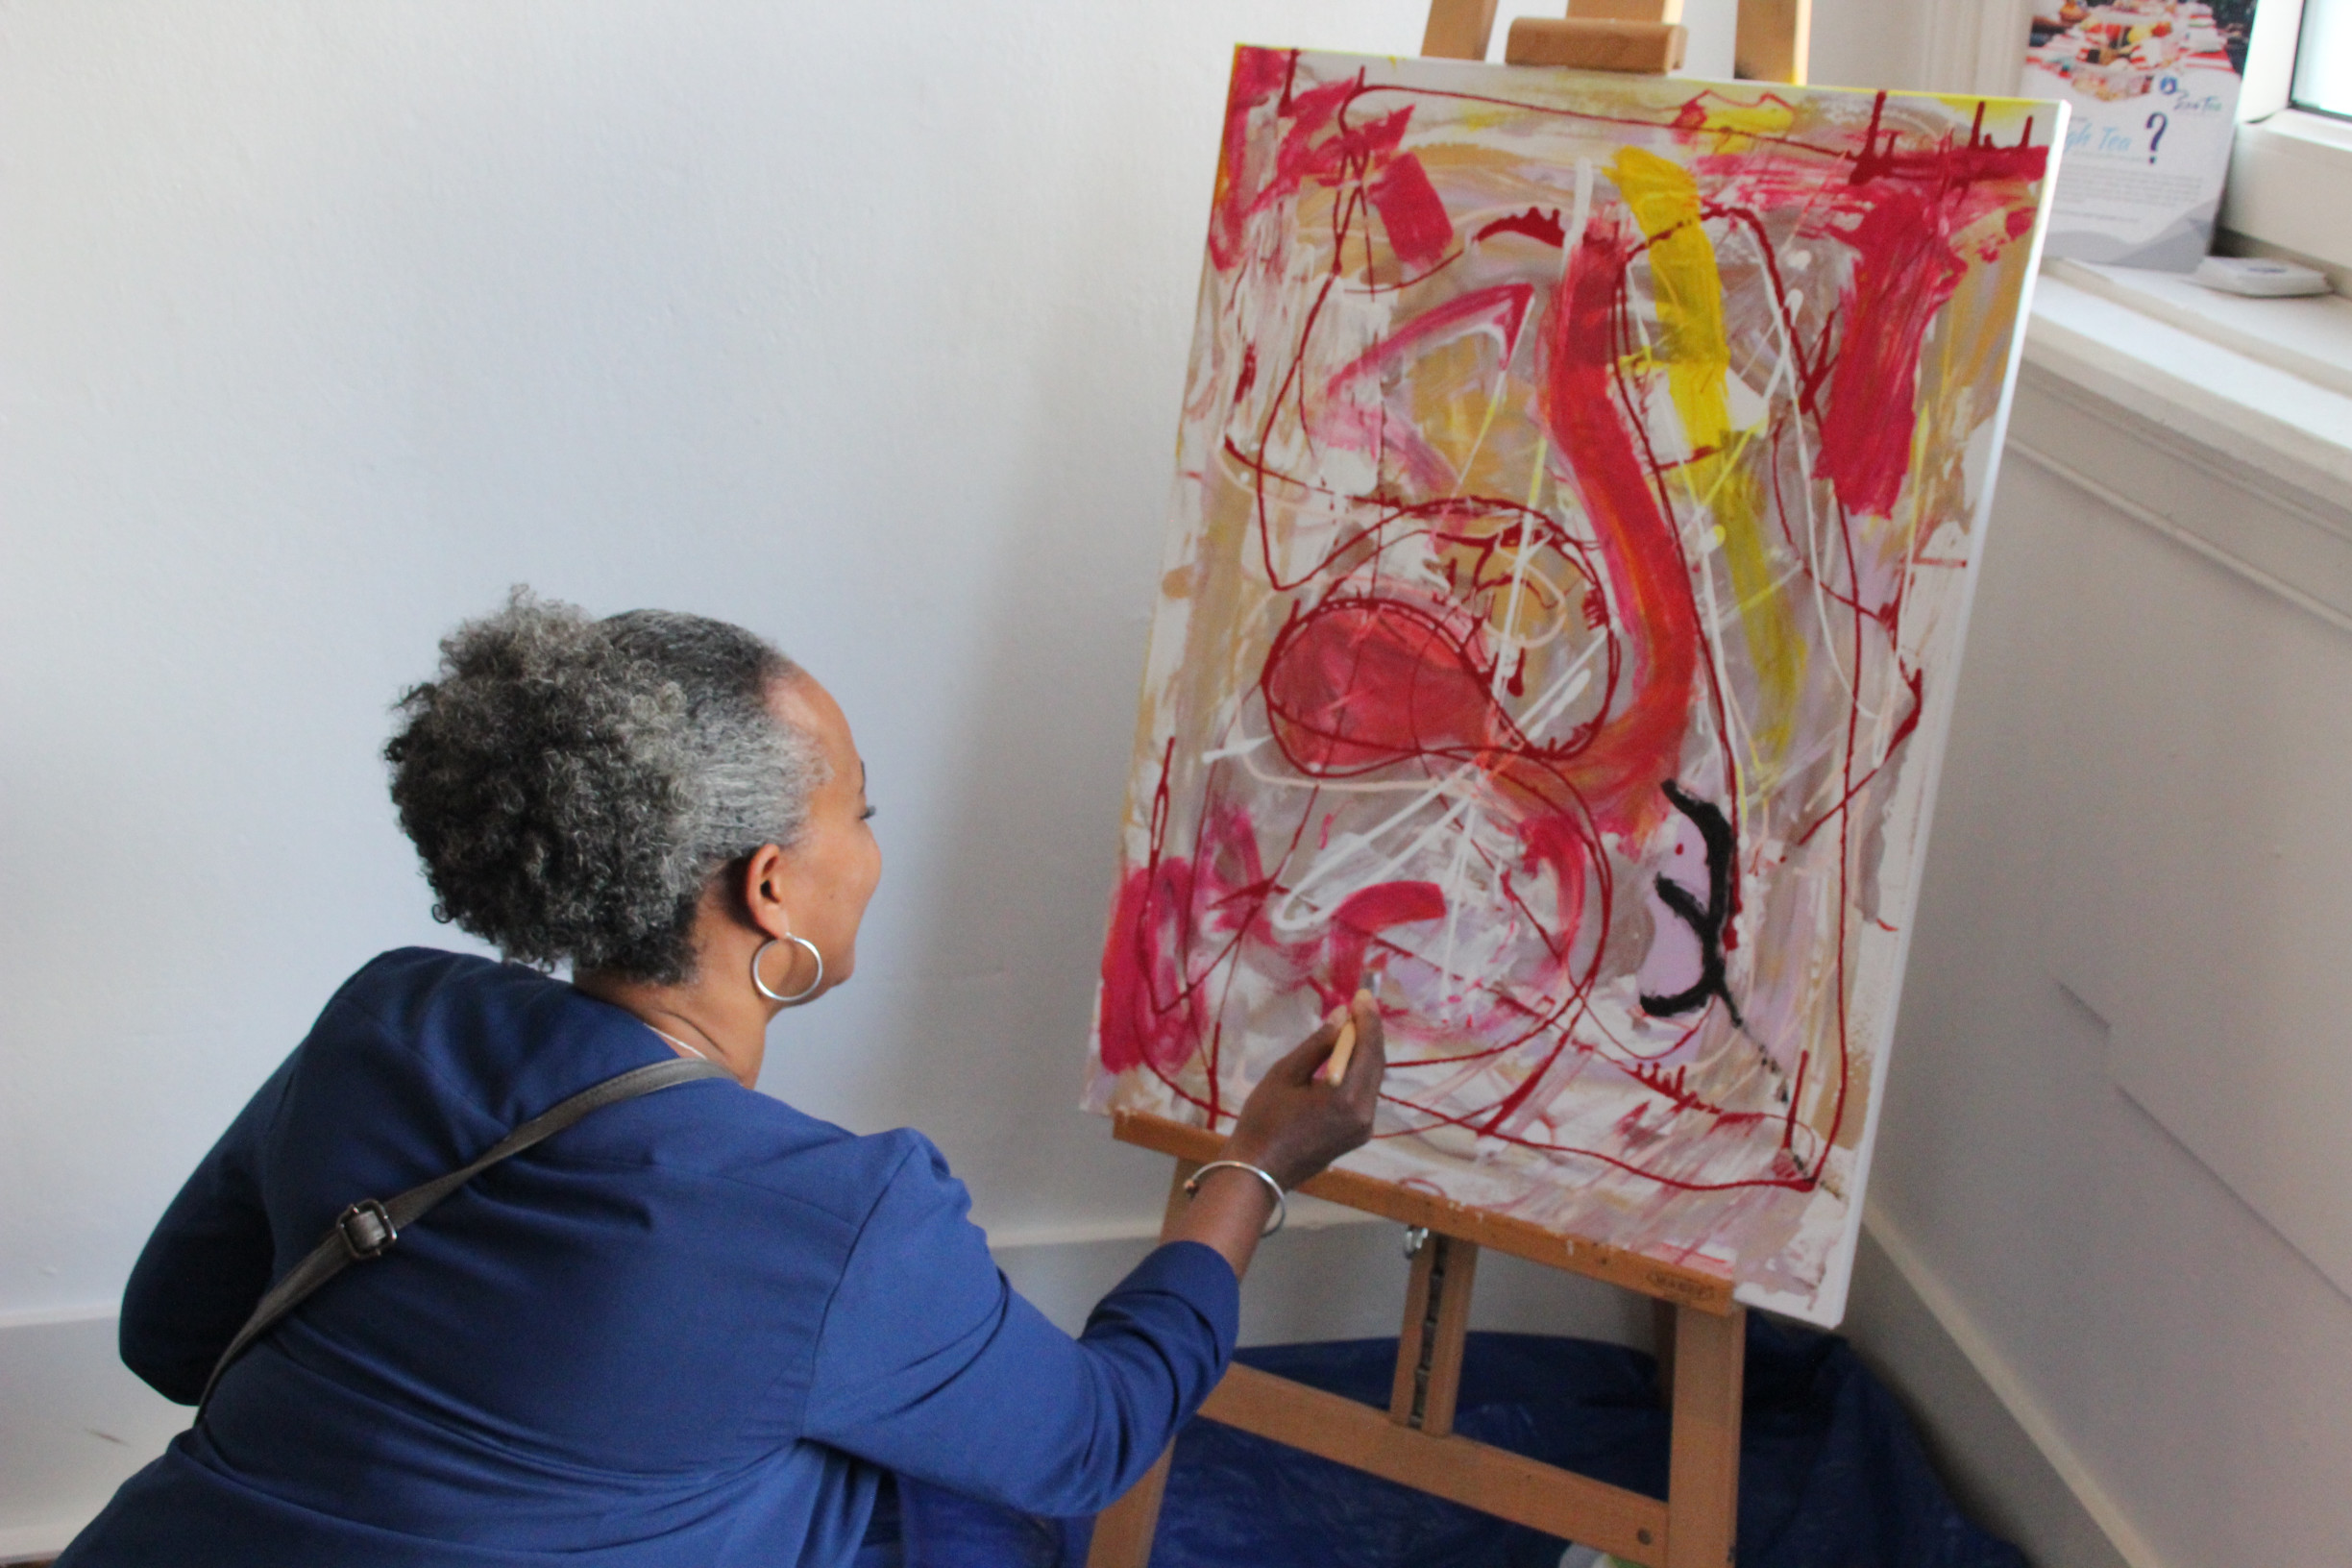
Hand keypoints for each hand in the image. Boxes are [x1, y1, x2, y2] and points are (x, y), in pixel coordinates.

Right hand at [1219, 990, 1384, 1190]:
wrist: (1258, 1172)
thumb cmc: (1264, 1120)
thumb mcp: (1285, 1074)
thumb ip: (1318, 1045)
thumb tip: (1342, 1016)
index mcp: (1346, 1097)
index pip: (1368, 1048)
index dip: (1368, 1018)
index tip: (1363, 994)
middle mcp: (1364, 1114)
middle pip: (1376, 1063)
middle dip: (1370, 1031)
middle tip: (1359, 1004)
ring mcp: (1363, 1128)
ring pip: (1373, 1079)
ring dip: (1365, 1050)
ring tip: (1352, 1024)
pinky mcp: (1358, 1135)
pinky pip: (1365, 1094)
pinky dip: (1360, 1071)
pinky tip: (1347, 1056)